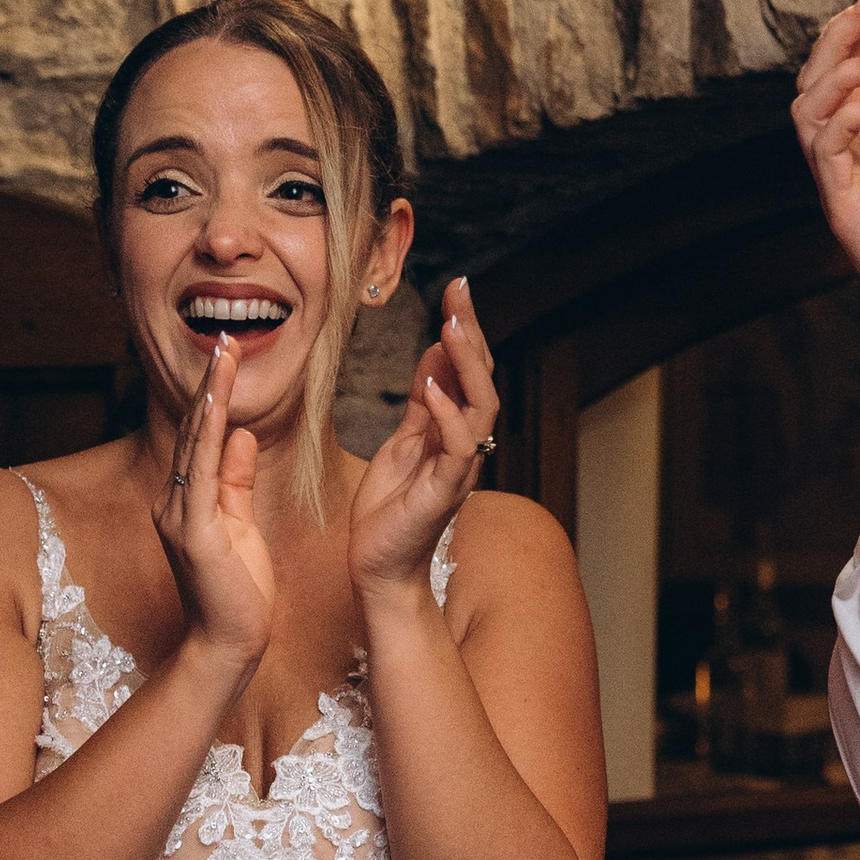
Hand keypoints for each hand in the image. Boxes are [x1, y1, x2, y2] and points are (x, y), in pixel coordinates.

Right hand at [153, 338, 273, 672]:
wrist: (229, 644)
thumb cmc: (238, 593)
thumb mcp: (241, 525)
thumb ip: (237, 480)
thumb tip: (243, 435)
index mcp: (186, 501)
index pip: (202, 438)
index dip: (213, 397)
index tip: (226, 357)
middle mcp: (174, 502)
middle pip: (194, 432)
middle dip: (209, 384)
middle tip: (224, 339)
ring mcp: (179, 516)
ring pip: (196, 444)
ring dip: (210, 398)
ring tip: (222, 356)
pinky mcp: (194, 533)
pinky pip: (203, 474)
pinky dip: (211, 435)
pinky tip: (220, 406)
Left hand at [348, 276, 497, 601]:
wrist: (378, 568)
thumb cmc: (389, 512)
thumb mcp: (403, 444)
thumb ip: (422, 406)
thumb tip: (434, 358)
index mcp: (452, 431)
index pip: (467, 372)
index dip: (464, 331)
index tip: (455, 291)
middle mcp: (464, 446)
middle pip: (481, 381)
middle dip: (472, 334)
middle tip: (460, 293)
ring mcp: (458, 469)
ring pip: (480, 408)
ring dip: (467, 366)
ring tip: (451, 327)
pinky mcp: (444, 492)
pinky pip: (459, 448)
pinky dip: (447, 416)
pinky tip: (431, 387)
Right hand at [791, 0, 859, 357]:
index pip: (844, 82)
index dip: (851, 38)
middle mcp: (849, 166)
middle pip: (813, 86)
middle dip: (835, 40)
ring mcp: (842, 189)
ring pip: (807, 113)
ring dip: (839, 74)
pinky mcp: (846, 214)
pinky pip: (826, 153)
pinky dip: (850, 119)